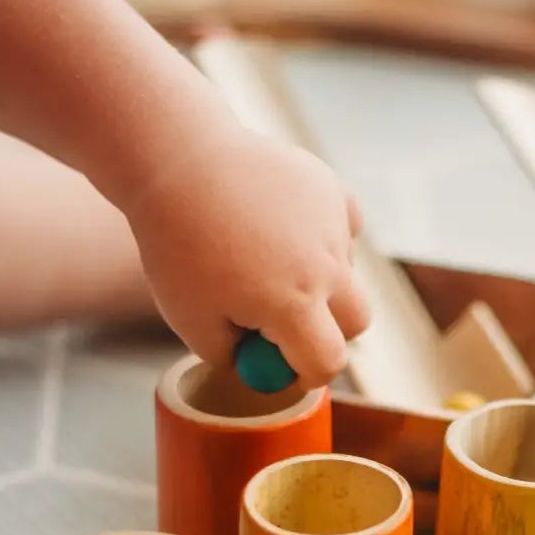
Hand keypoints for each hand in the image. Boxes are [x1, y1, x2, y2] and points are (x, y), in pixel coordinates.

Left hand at [124, 130, 369, 387]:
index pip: (328, 362)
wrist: (177, 161)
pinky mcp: (333, 192)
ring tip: (266, 256)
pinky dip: (324, 236)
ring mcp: (334, 226)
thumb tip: (259, 367)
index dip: (308, 373)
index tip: (289, 368)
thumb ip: (231, 355)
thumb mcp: (190, 320)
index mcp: (292, 305)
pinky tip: (286, 226)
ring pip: (346, 271)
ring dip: (320, 278)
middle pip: (357, 321)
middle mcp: (325, 268)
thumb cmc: (177, 245)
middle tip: (290, 320)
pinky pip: (344, 228)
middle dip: (330, 328)